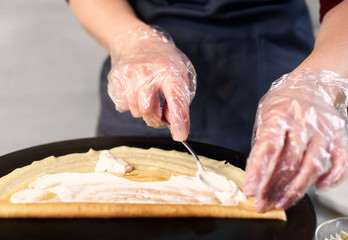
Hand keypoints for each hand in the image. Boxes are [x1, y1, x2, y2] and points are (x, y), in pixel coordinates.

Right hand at [107, 25, 196, 140]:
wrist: (139, 43)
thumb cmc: (164, 63)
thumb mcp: (182, 76)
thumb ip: (180, 100)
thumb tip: (172, 124)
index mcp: (169, 71)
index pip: (175, 99)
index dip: (178, 120)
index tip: (180, 135)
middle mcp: (147, 72)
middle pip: (147, 110)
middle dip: (155, 118)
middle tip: (160, 111)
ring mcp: (128, 74)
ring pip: (135, 111)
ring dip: (144, 110)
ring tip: (148, 96)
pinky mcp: (115, 78)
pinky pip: (123, 106)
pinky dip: (132, 105)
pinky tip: (136, 92)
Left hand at [244, 69, 347, 211]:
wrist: (312, 84)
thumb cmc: (284, 104)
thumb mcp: (265, 116)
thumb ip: (263, 142)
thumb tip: (255, 173)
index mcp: (279, 115)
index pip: (268, 147)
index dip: (259, 170)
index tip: (250, 189)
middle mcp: (303, 123)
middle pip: (289, 160)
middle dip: (273, 186)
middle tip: (262, 204)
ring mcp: (323, 131)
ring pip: (312, 165)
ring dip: (296, 189)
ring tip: (281, 203)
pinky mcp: (338, 138)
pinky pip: (340, 161)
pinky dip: (332, 177)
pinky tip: (319, 188)